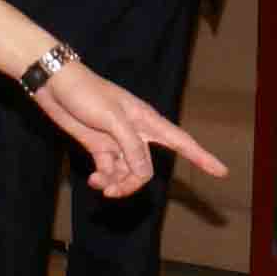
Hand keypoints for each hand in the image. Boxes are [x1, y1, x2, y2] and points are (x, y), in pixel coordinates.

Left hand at [35, 60, 227, 196]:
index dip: (202, 157)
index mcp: (146, 120)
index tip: (222, 171)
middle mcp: (135, 133)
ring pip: (127, 173)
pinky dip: (104, 178)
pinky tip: (94, 180)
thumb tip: (144, 173)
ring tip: (99, 184)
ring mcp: (117, 141)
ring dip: (116, 183)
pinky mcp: (99, 146)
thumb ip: (130, 146)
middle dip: (132, 183)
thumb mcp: (112, 119)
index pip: (181, 141)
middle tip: (114, 190)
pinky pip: (110, 170)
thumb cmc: (86, 93)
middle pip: (146, 168)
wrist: (54, 85)